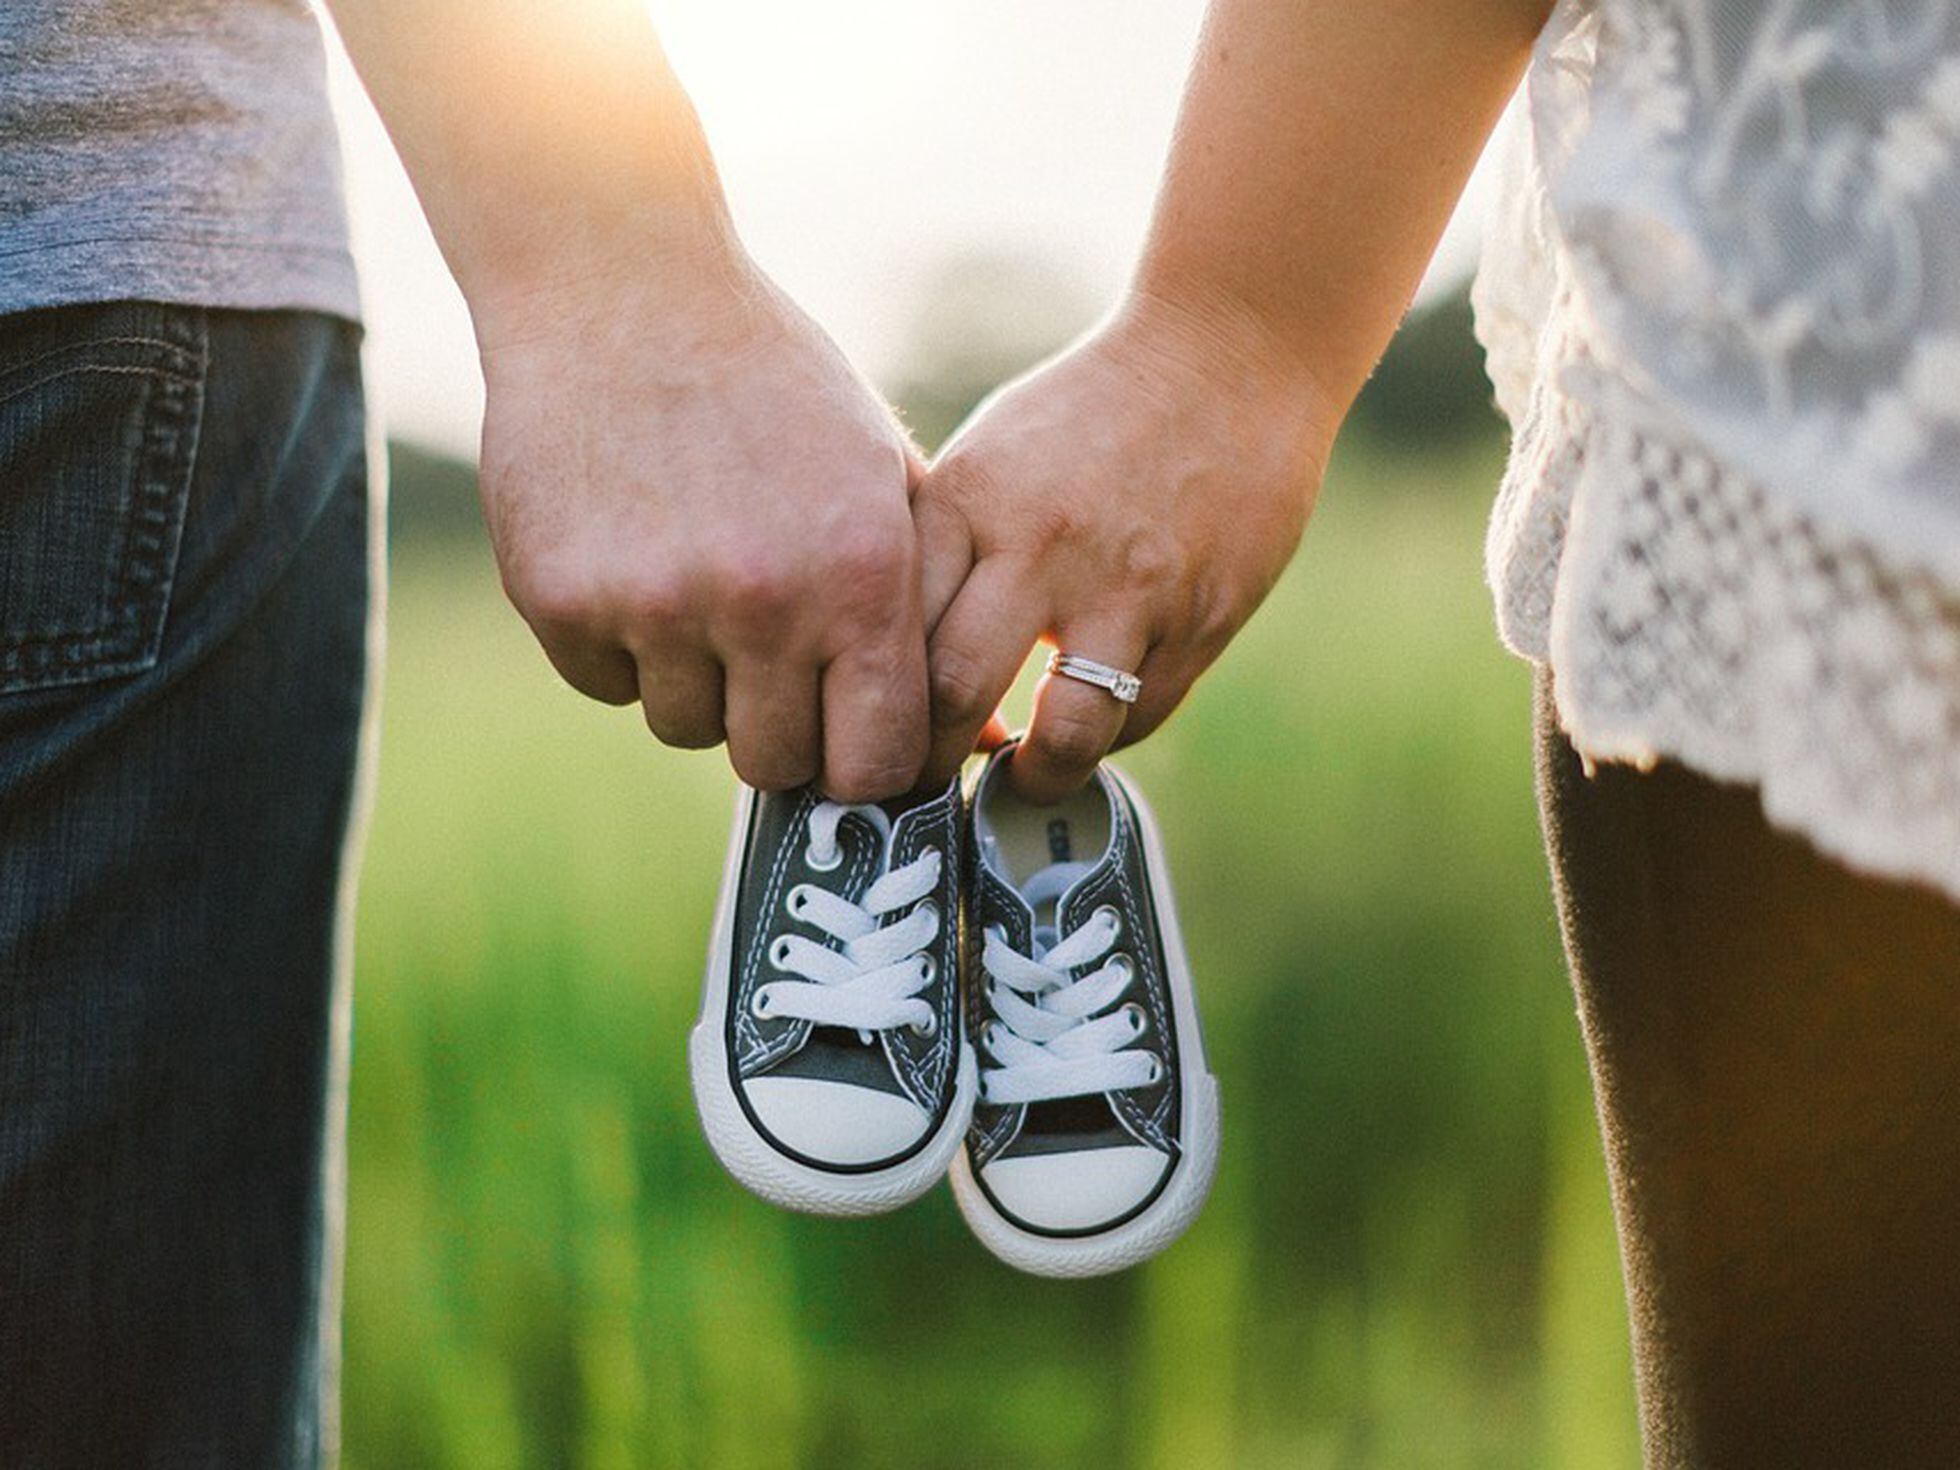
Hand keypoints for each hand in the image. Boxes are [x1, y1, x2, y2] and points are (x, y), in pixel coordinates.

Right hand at [475, 248, 930, 799]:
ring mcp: (654, 606)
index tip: (846, 737)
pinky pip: (605, 684)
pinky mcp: (562, 601)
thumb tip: (979, 745)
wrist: (622, 290)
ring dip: (696, 680)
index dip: (861, 764)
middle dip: (777, 726)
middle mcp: (762, 602)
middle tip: (766, 655)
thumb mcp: (881, 475)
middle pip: (774, 762)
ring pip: (685, 726)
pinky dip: (620, 646)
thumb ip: (930, 609)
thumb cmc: (775, 386)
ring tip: (698, 579)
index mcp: (860, 576)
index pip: (876, 763)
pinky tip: (634, 556)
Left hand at [913, 289, 1331, 799]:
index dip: (869, 705)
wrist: (1230, 357)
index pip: (892, 632)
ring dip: (1032, 778)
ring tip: (1018, 779)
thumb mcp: (990, 457)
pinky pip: (1138, 716)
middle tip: (925, 786)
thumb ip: (942, 549)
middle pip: (953, 694)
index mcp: (971, 500)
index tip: (867, 736)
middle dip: (928, 765)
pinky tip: (1085, 726)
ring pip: (1064, 734)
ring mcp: (1129, 588)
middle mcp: (1042, 546)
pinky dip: (1104, 738)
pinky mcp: (1201, 617)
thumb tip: (882, 660)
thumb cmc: (1088, 413)